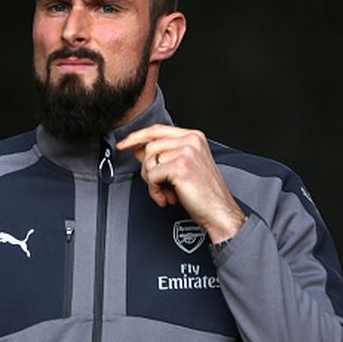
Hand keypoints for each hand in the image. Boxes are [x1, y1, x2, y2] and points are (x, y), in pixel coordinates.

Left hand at [116, 124, 245, 242]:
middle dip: (148, 170)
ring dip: (152, 182)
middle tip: (161, 186)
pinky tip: (168, 198)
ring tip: (167, 193)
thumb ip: (162, 156)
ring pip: (148, 162)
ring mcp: (186, 151)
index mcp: (193, 137)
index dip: (136, 137)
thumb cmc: (203, 193)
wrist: (219, 212)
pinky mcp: (180, 166)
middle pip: (149, 147)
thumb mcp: (181, 169)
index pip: (157, 130)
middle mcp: (191, 140)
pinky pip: (151, 176)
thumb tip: (137, 149)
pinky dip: (155, 191)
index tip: (123, 145)